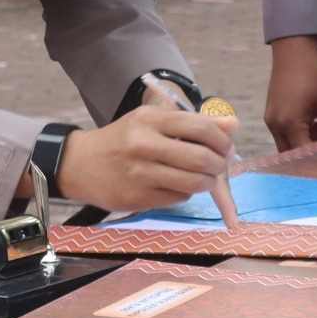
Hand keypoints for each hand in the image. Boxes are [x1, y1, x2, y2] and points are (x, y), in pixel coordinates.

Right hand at [53, 106, 236, 212]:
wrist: (82, 164)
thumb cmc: (124, 139)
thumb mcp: (153, 121)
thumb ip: (194, 123)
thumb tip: (234, 125)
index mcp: (150, 119)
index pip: (199, 127)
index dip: (221, 139)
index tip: (226, 146)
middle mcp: (144, 145)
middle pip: (200, 158)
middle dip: (218, 164)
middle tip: (220, 165)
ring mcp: (141, 174)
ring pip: (193, 182)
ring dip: (207, 182)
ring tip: (205, 178)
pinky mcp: (138, 198)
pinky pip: (178, 198)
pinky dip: (186, 192)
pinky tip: (178, 185)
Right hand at [265, 36, 316, 148]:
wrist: (294, 49)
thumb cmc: (313, 74)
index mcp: (290, 123)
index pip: (305, 155)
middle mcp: (275, 125)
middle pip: (293, 156)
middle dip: (311, 155)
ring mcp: (270, 120)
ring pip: (287, 147)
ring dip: (304, 145)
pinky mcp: (270, 115)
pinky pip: (283, 135)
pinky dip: (297, 136)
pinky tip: (311, 122)